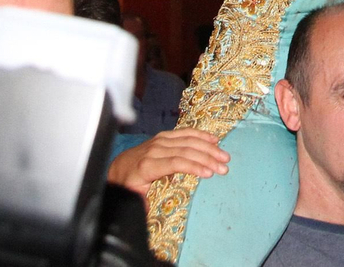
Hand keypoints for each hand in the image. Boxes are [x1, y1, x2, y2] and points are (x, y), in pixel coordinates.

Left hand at [107, 129, 228, 195]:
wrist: (119, 167)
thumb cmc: (129, 184)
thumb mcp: (133, 196)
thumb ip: (142, 204)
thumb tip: (149, 211)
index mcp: (148, 165)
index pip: (175, 163)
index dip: (194, 167)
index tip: (210, 174)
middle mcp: (155, 150)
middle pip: (186, 151)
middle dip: (207, 158)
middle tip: (224, 167)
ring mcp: (160, 140)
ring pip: (188, 140)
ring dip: (208, 147)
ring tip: (224, 156)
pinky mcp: (164, 136)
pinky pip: (184, 133)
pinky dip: (200, 135)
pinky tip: (213, 139)